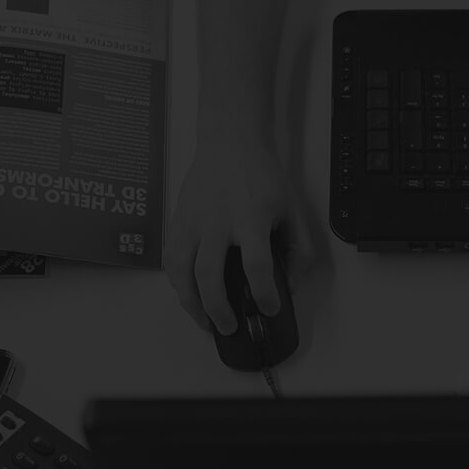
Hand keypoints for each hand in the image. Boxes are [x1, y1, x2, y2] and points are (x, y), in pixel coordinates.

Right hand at [165, 132, 315, 334]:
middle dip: (219, 310)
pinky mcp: (179, 219)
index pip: (256, 265)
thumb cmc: (259, 174)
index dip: (263, 293)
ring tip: (204, 320)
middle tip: (229, 326)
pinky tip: (187, 292)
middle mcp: (218, 220)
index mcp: (250, 217)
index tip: (269, 307)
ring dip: (191, 303)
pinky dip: (176, 282)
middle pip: (210, 276)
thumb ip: (298, 248)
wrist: (231, 142)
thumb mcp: (291, 209)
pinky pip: (170, 258)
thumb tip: (290, 282)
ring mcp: (194, 221)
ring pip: (182, 271)